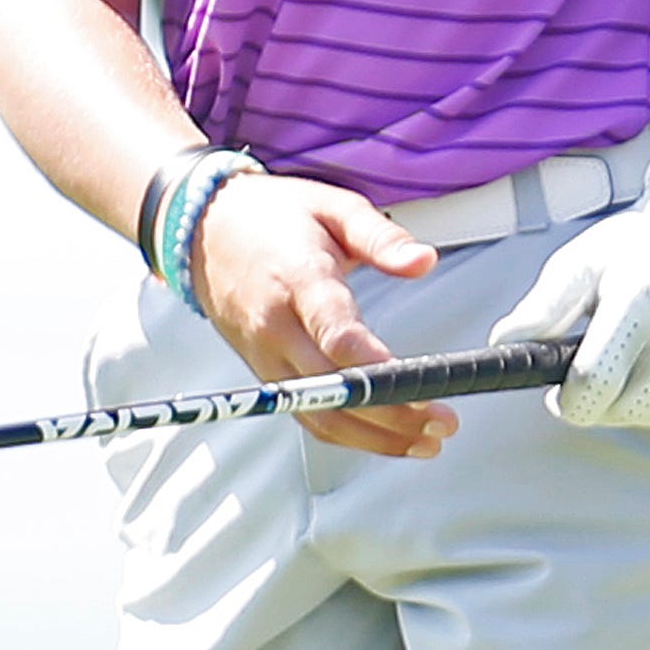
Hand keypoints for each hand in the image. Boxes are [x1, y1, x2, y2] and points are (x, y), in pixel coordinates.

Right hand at [183, 174, 449, 457]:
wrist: (205, 229)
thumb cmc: (273, 216)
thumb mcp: (331, 207)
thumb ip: (381, 236)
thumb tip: (424, 261)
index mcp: (297, 278)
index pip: (336, 334)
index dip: (379, 369)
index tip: (426, 385)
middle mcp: (275, 325)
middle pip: (334, 388)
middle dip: (393, 414)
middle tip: (444, 422)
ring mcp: (265, 355)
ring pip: (320, 414)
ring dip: (376, 437)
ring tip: (427, 442)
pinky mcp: (265, 373)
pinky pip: (307, 416)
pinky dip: (349, 436)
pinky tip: (386, 439)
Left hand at [486, 146, 649, 427]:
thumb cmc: (638, 247)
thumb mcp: (582, 263)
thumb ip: (543, 308)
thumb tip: (503, 344)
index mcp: (640, 300)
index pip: (597, 381)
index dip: (569, 401)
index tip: (557, 396)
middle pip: (624, 407)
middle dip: (595, 403)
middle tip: (587, 377)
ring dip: (627, 405)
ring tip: (620, 369)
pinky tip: (649, 374)